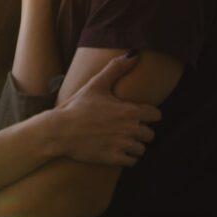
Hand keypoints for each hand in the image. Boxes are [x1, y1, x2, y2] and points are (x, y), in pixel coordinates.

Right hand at [51, 52, 161, 166]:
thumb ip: (116, 69)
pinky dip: (126, 158)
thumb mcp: (96, 84)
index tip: (139, 115)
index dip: (149, 115)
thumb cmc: (78, 106)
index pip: (156, 116)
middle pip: (150, 134)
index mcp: (130, 111)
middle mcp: (130, 129)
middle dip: (141, 131)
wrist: (60, 130)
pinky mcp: (115, 158)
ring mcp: (123, 145)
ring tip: (121, 140)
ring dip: (134, 145)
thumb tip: (134, 54)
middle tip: (126, 128)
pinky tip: (116, 150)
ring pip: (141, 149)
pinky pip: (132, 162)